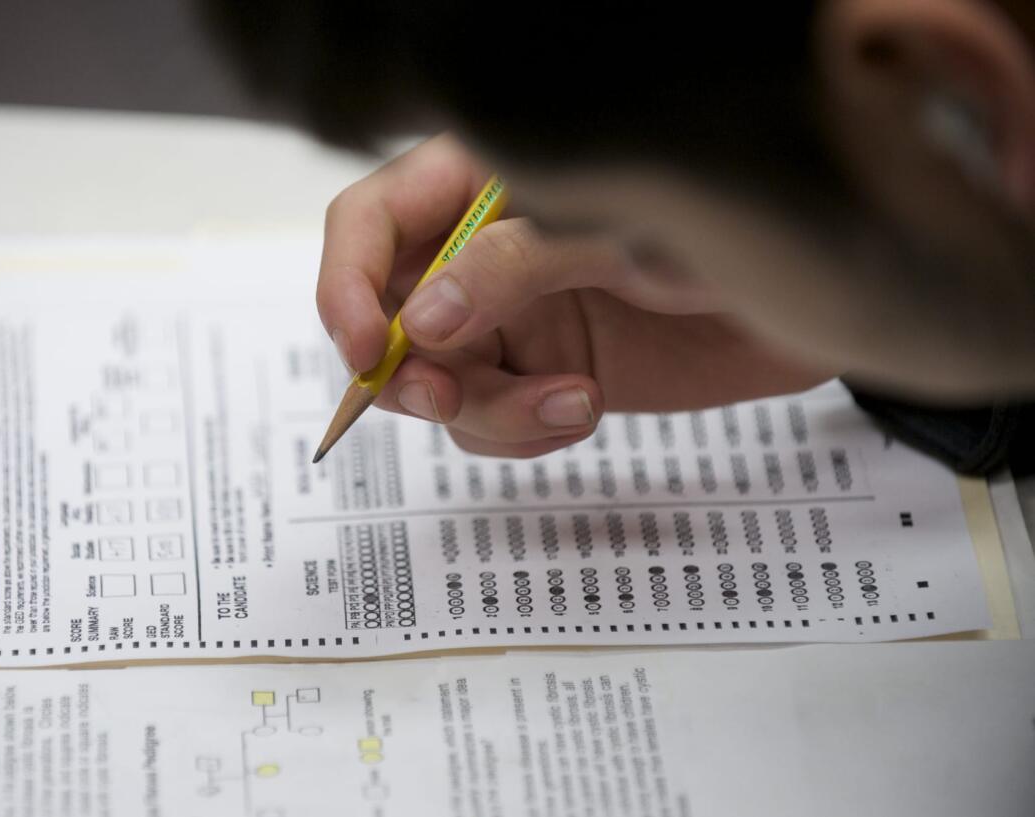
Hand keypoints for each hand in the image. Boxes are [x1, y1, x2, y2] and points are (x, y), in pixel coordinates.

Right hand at [317, 135, 834, 456]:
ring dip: (483, 410)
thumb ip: (513, 268)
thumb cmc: (726, 233)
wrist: (811, 300)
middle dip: (403, 366)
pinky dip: (519, 432)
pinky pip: (488, 420)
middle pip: (384, 314)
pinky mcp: (543, 375)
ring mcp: (511, 319)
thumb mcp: (616, 237)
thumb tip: (417, 323)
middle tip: (442, 393)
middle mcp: (481, 253)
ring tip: (567, 403)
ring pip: (436, 381)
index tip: (363, 347)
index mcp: (481, 185)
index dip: (345, 281)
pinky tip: (581, 410)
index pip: (370, 221)